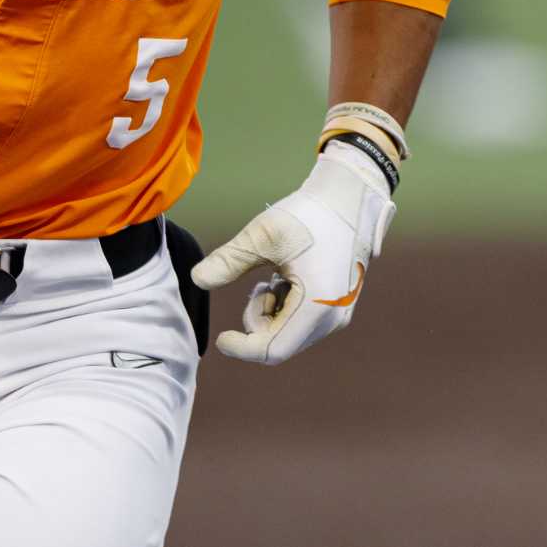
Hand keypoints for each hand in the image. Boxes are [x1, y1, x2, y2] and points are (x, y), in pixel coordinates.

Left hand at [190, 145, 395, 363]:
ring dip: (272, 312)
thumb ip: (230, 260)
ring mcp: (340, 312)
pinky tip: (287, 277)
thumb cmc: (309, 213)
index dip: (242, 348)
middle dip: (258, 320)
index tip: (221, 338)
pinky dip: (286, 306)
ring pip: (291, 333)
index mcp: (317, 304)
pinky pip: (303, 321)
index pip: (273, 350)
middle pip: (281, 343)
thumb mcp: (264, 235)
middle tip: (257, 285)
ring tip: (273, 277)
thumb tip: (196, 279)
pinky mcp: (339, 304)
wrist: (350, 196)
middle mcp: (334, 316)